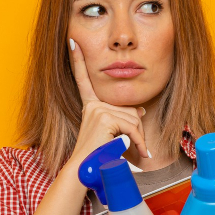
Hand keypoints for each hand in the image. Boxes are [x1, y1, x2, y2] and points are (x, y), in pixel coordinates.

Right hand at [67, 38, 150, 162]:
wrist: (87, 173)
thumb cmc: (100, 159)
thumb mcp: (114, 135)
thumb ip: (125, 120)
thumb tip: (141, 111)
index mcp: (90, 107)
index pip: (83, 80)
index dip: (77, 60)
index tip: (73, 41)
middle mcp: (92, 106)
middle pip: (128, 109)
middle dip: (137, 130)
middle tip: (140, 150)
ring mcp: (97, 110)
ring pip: (132, 118)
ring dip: (139, 138)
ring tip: (137, 154)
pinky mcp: (103, 118)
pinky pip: (131, 126)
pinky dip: (138, 141)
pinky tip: (136, 152)